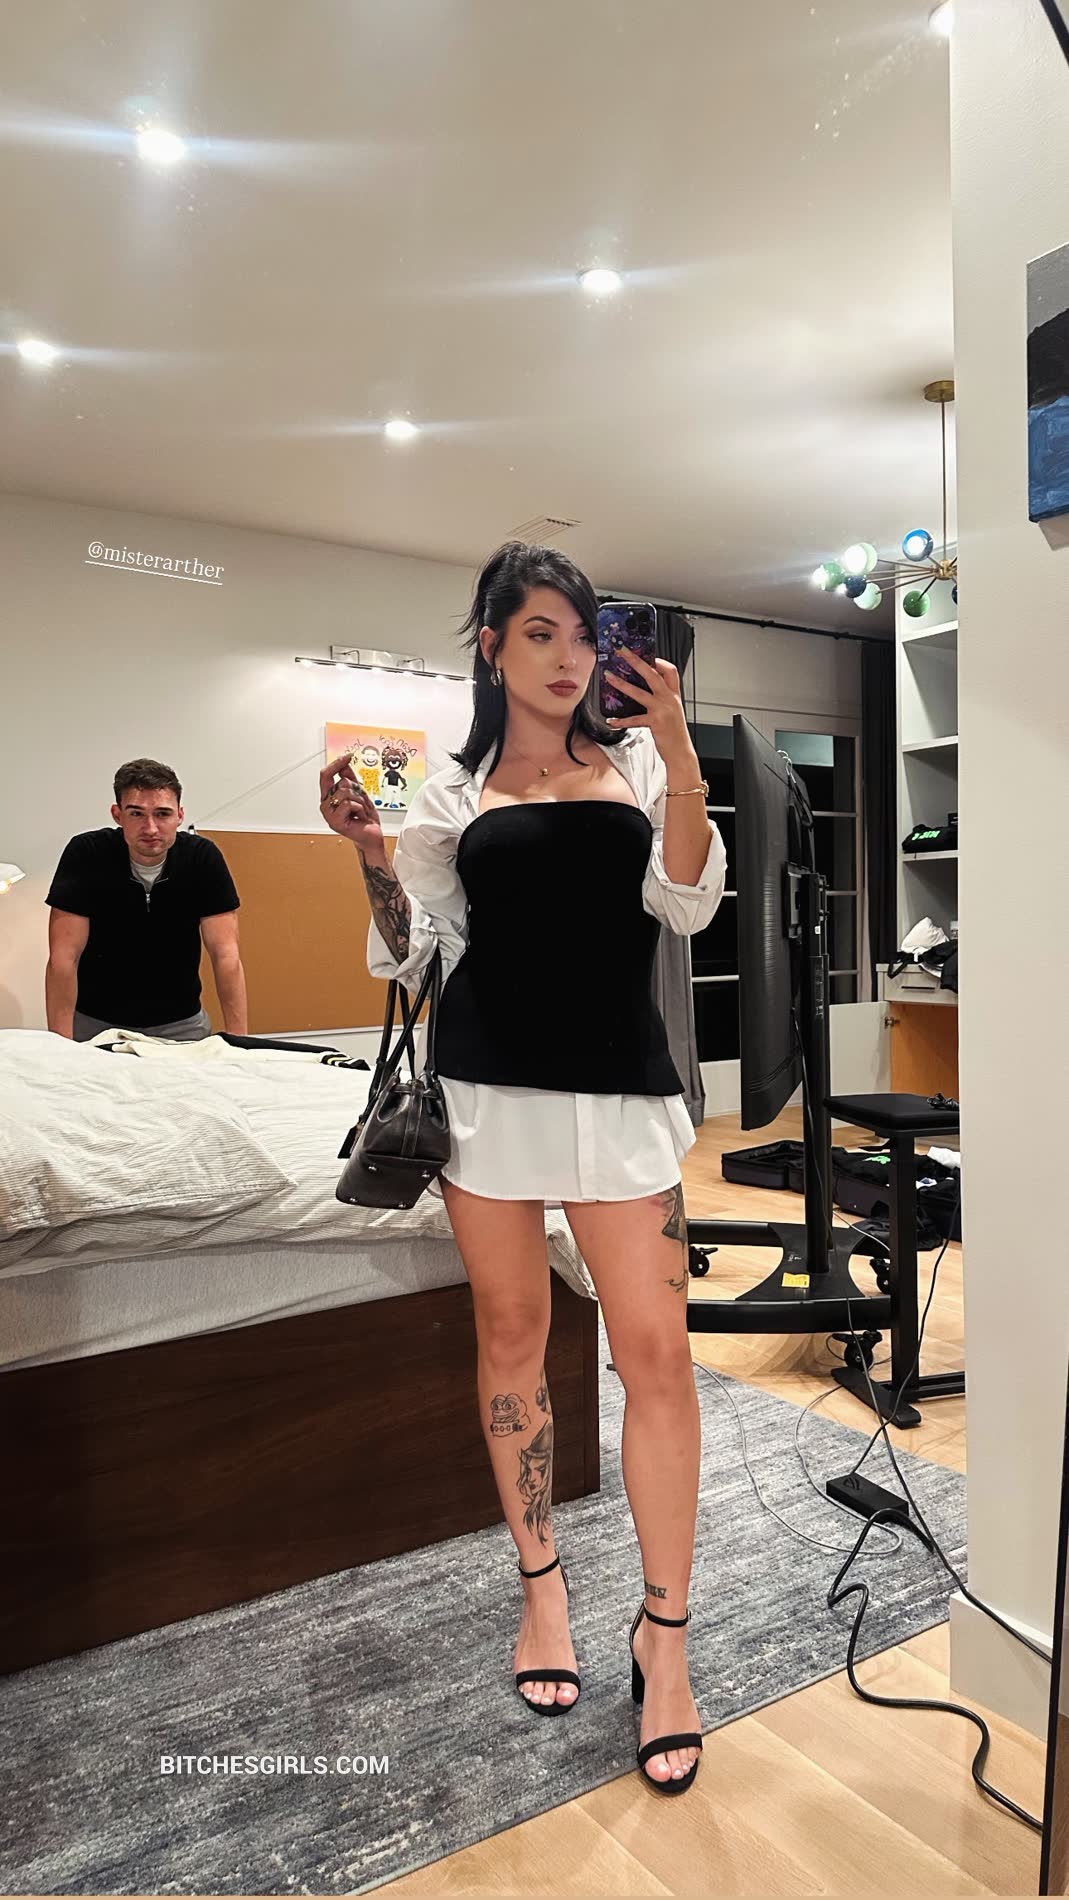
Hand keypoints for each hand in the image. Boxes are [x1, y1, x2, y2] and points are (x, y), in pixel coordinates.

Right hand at [319, 753, 385, 857]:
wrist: (372, 835)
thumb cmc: (365, 818)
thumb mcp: (360, 793)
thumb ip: (350, 779)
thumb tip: (344, 764)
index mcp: (328, 797)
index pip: (326, 775)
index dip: (336, 763)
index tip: (348, 756)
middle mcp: (326, 804)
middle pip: (341, 782)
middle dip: (357, 791)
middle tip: (360, 804)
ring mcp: (329, 814)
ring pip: (346, 792)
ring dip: (360, 801)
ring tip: (360, 811)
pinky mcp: (335, 822)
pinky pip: (349, 804)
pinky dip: (360, 809)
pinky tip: (360, 817)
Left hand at [603, 650, 693, 765]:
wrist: (681, 752)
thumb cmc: (675, 733)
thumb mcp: (673, 711)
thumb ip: (662, 699)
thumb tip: (643, 690)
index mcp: (674, 695)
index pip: (670, 670)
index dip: (658, 661)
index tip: (646, 656)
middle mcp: (669, 699)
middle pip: (652, 674)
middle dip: (636, 661)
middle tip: (622, 652)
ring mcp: (663, 710)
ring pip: (639, 693)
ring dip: (622, 684)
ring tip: (609, 677)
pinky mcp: (655, 723)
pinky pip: (634, 719)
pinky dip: (621, 721)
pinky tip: (611, 720)